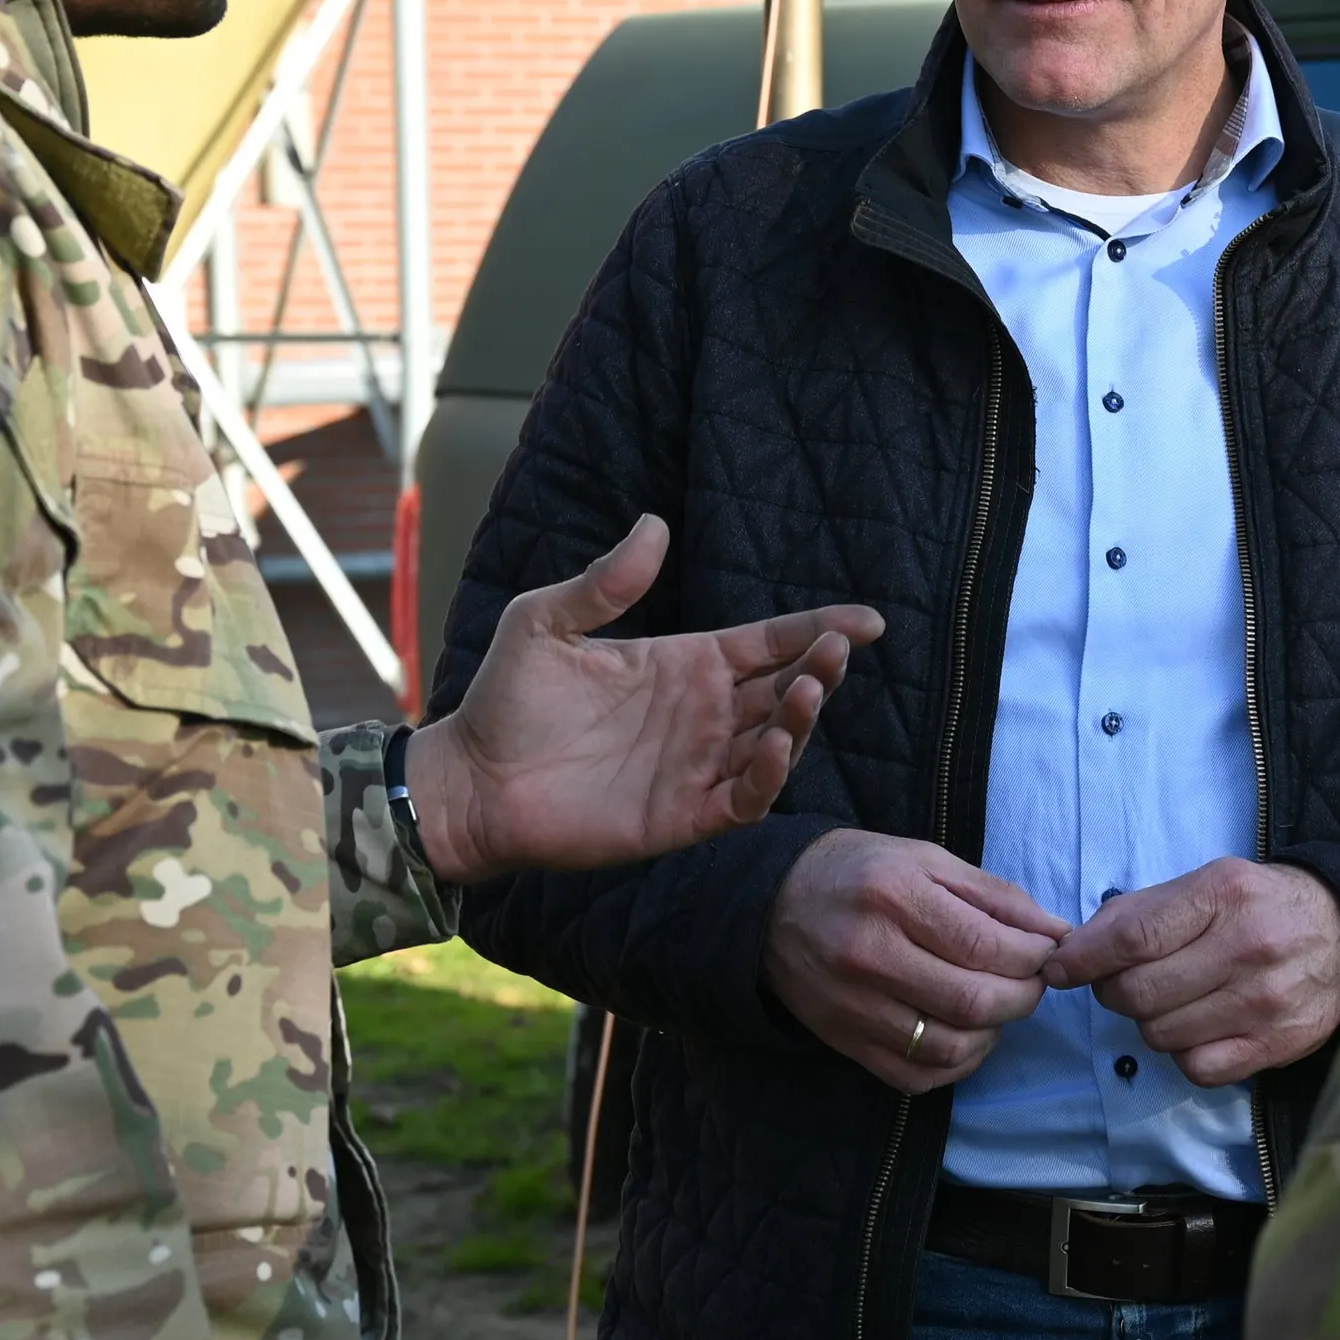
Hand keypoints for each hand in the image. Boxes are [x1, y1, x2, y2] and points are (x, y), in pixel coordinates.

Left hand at [402, 515, 881, 880]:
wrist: (471, 781)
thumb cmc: (505, 700)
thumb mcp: (545, 622)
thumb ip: (603, 582)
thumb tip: (654, 523)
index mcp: (686, 663)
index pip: (770, 642)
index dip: (819, 629)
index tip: (869, 620)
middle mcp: (704, 714)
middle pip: (785, 687)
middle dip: (822, 667)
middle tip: (837, 648)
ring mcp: (697, 766)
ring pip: (777, 741)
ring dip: (802, 717)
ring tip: (809, 686)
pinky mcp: (683, 816)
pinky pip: (745, 797)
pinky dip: (768, 775)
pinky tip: (773, 746)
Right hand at [765, 830, 1067, 1093]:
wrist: (770, 903)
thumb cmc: (858, 871)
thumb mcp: (925, 859)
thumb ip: (994, 895)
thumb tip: (1056, 931)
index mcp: (895, 896)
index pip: (987, 945)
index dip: (1035, 956)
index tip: (1048, 951)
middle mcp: (871, 955)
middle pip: (975, 1001)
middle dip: (1024, 997)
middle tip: (1033, 982)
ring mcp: (854, 1006)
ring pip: (950, 1046)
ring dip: (995, 1033)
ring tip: (999, 1007)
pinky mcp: (844, 1041)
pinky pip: (916, 1076)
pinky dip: (957, 1064)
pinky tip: (967, 1036)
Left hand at [1045, 858, 1339, 1086]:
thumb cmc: (1258, 906)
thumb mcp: (1205, 884)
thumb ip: (1139, 912)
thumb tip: (1073, 950)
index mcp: (1223, 895)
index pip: (1133, 938)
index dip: (1083, 960)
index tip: (1058, 970)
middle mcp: (1247, 948)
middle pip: (1138, 993)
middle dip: (1114, 992)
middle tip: (1124, 982)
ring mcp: (1265, 1002)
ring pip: (1160, 1035)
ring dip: (1150, 1022)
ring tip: (1172, 1001)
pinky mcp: (1277, 1045)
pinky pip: (1197, 1067)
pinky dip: (1185, 1053)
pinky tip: (1199, 1027)